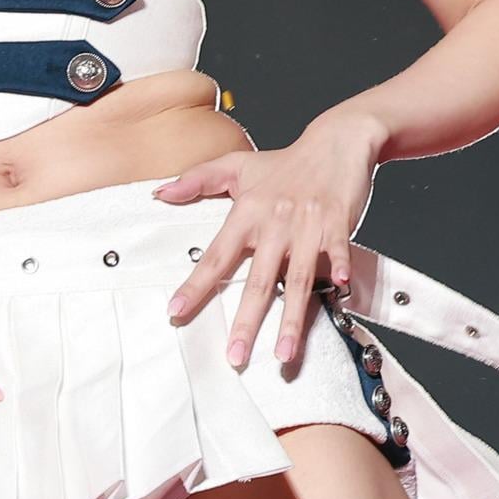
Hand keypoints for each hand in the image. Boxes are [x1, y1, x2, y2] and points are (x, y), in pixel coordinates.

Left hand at [155, 119, 381, 369]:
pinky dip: (338, 268)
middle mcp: (274, 222)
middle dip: (245, 321)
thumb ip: (195, 180)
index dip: (195, 284)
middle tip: (234, 355)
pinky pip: (337, 251)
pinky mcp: (337, 224)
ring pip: (296, 279)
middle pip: (257, 280)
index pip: (216, 255)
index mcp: (247, 213)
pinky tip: (338, 291)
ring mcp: (306, 224)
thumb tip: (160, 194)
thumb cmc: (286, 162)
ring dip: (291, 319)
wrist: (335, 142)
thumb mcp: (236, 165)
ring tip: (282, 354)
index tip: (177, 310)